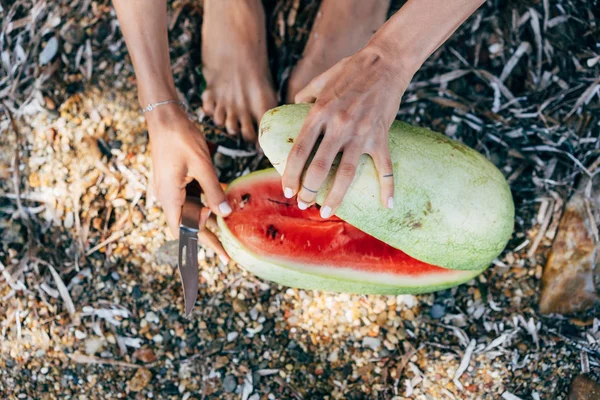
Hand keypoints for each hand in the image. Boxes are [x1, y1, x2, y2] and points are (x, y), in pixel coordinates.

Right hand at [146, 104, 230, 261]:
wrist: (165, 116)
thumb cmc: (180, 138)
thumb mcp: (202, 166)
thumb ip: (213, 191)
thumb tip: (225, 214)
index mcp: (169, 197)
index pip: (183, 231)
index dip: (202, 244)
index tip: (222, 253)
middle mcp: (167, 196)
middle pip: (188, 222)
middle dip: (209, 231)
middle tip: (228, 245)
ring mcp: (170, 187)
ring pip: (191, 208)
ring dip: (209, 212)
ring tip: (228, 219)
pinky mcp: (175, 179)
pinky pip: (191, 194)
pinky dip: (206, 197)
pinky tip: (222, 193)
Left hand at [282, 44, 411, 217]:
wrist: (384, 62)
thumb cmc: (349, 70)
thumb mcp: (319, 81)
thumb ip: (304, 98)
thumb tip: (292, 109)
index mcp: (319, 113)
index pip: (299, 151)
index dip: (290, 174)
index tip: (287, 190)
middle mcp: (338, 126)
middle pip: (319, 168)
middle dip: (309, 191)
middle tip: (303, 203)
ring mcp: (361, 133)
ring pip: (346, 174)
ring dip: (335, 197)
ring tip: (326, 211)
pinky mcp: (380, 136)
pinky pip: (384, 167)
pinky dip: (387, 188)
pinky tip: (386, 205)